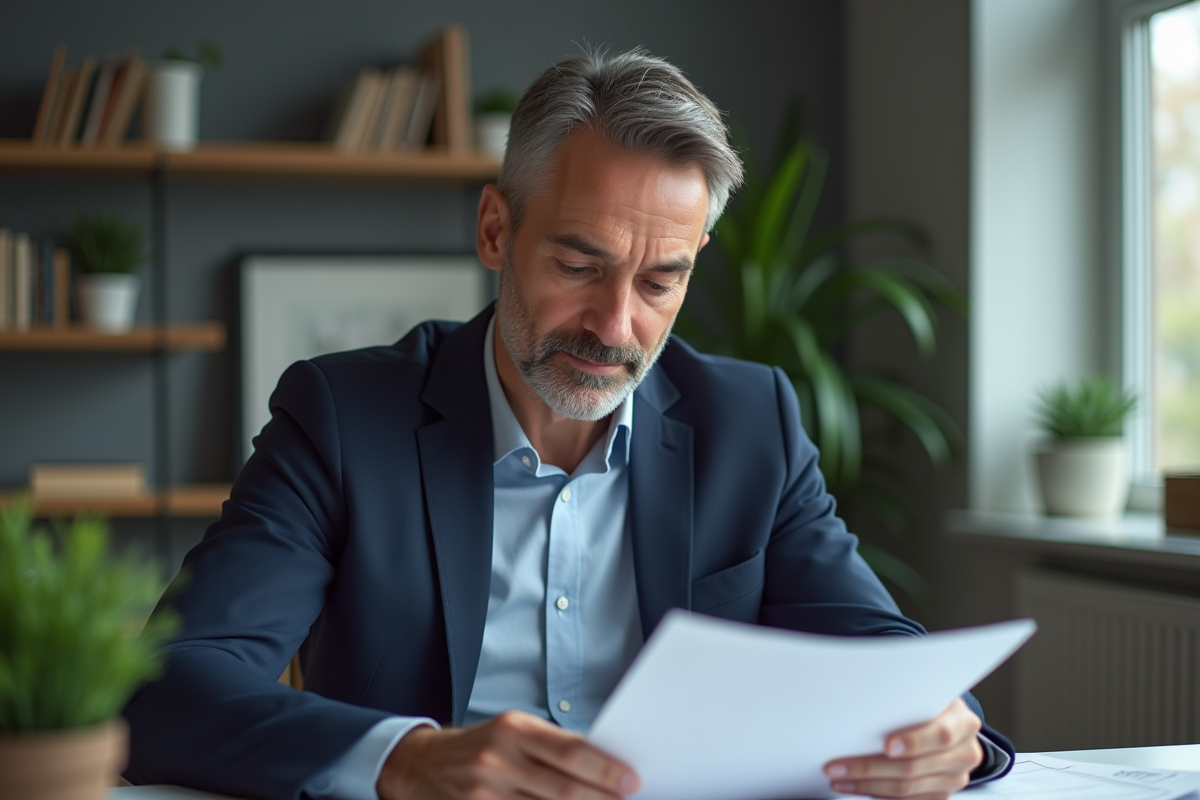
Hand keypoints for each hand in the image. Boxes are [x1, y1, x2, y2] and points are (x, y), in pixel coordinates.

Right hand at [376, 710, 639, 799]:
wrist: (420, 764)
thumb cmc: (480, 746)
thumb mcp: (513, 732)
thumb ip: (552, 747)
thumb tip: (602, 767)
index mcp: (513, 730)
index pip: (570, 751)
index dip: (604, 768)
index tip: (631, 780)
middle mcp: (498, 760)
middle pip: (563, 790)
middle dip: (601, 799)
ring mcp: (484, 794)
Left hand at [823, 698, 982, 799]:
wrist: (950, 721)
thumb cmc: (930, 702)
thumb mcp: (927, 690)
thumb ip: (907, 696)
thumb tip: (861, 696)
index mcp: (963, 722)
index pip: (940, 734)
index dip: (913, 742)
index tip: (886, 745)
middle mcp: (964, 753)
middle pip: (914, 767)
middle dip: (870, 768)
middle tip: (837, 766)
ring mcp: (955, 777)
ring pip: (907, 789)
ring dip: (867, 785)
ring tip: (839, 777)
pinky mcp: (941, 793)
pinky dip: (878, 794)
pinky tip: (856, 786)